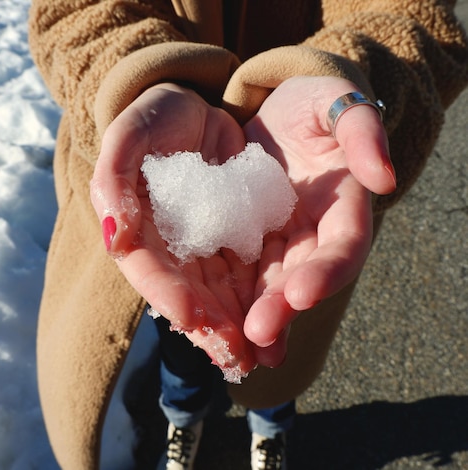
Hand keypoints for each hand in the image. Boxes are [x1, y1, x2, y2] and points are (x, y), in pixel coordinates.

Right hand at [91, 83, 259, 377]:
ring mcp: (202, 245)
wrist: (193, 107)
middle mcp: (169, 246)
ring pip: (218, 293)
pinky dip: (258, 300)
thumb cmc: (153, 118)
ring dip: (236, 325)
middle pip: (186, 293)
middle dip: (210, 326)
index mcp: (137, 228)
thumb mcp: (129, 134)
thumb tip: (113, 236)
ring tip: (260, 355)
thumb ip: (114, 177)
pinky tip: (276, 325)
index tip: (193, 318)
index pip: (147, 268)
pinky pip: (245, 274)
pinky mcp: (233, 237)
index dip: (167, 293)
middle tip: (235, 355)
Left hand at [242, 76, 395, 365]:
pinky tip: (212, 323)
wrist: (278, 112)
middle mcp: (313, 233)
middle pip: (303, 276)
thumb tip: (382, 178)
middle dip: (282, 307)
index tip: (303, 293)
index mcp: (343, 206)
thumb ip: (361, 131)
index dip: (327, 271)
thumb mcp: (336, 102)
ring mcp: (279, 240)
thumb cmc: (313, 103)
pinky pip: (240, 272)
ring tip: (239, 348)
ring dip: (257, 316)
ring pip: (270, 285)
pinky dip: (230, 298)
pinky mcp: (248, 240)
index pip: (343, 245)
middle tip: (257, 334)